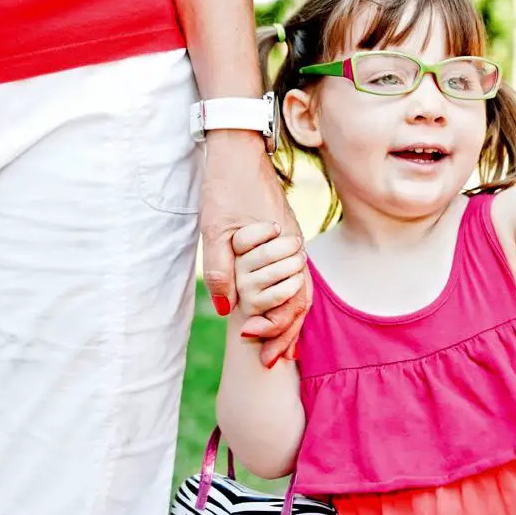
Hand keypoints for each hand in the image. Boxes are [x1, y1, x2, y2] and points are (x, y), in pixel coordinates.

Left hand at [200, 130, 310, 364]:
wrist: (239, 151)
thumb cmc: (225, 188)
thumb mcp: (214, 230)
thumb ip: (221, 270)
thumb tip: (228, 309)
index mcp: (282, 247)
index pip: (289, 298)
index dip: (273, 325)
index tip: (250, 340)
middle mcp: (294, 247)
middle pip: (300, 299)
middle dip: (286, 334)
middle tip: (270, 362)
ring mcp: (292, 242)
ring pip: (301, 290)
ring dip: (289, 321)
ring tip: (279, 350)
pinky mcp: (285, 238)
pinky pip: (295, 277)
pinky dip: (289, 300)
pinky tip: (279, 313)